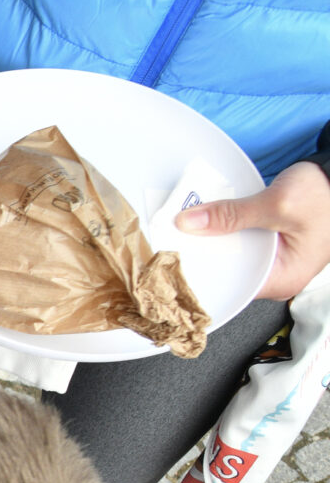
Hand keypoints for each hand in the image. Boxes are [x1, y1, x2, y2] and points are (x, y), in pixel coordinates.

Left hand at [178, 160, 329, 300]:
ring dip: (209, 241)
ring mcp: (271, 261)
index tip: (170, 264)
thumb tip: (188, 223)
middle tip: (167, 243)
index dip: (199, 275)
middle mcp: (275, 277)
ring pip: (229, 255)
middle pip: (225, 272)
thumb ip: (232, 215)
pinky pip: (237, 242)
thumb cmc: (325, 195)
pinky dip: (221, 231)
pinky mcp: (267, 245)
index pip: (229, 287)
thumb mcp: (278, 204)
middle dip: (200, 256)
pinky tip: (201, 222)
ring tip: (179, 232)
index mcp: (282, 280)